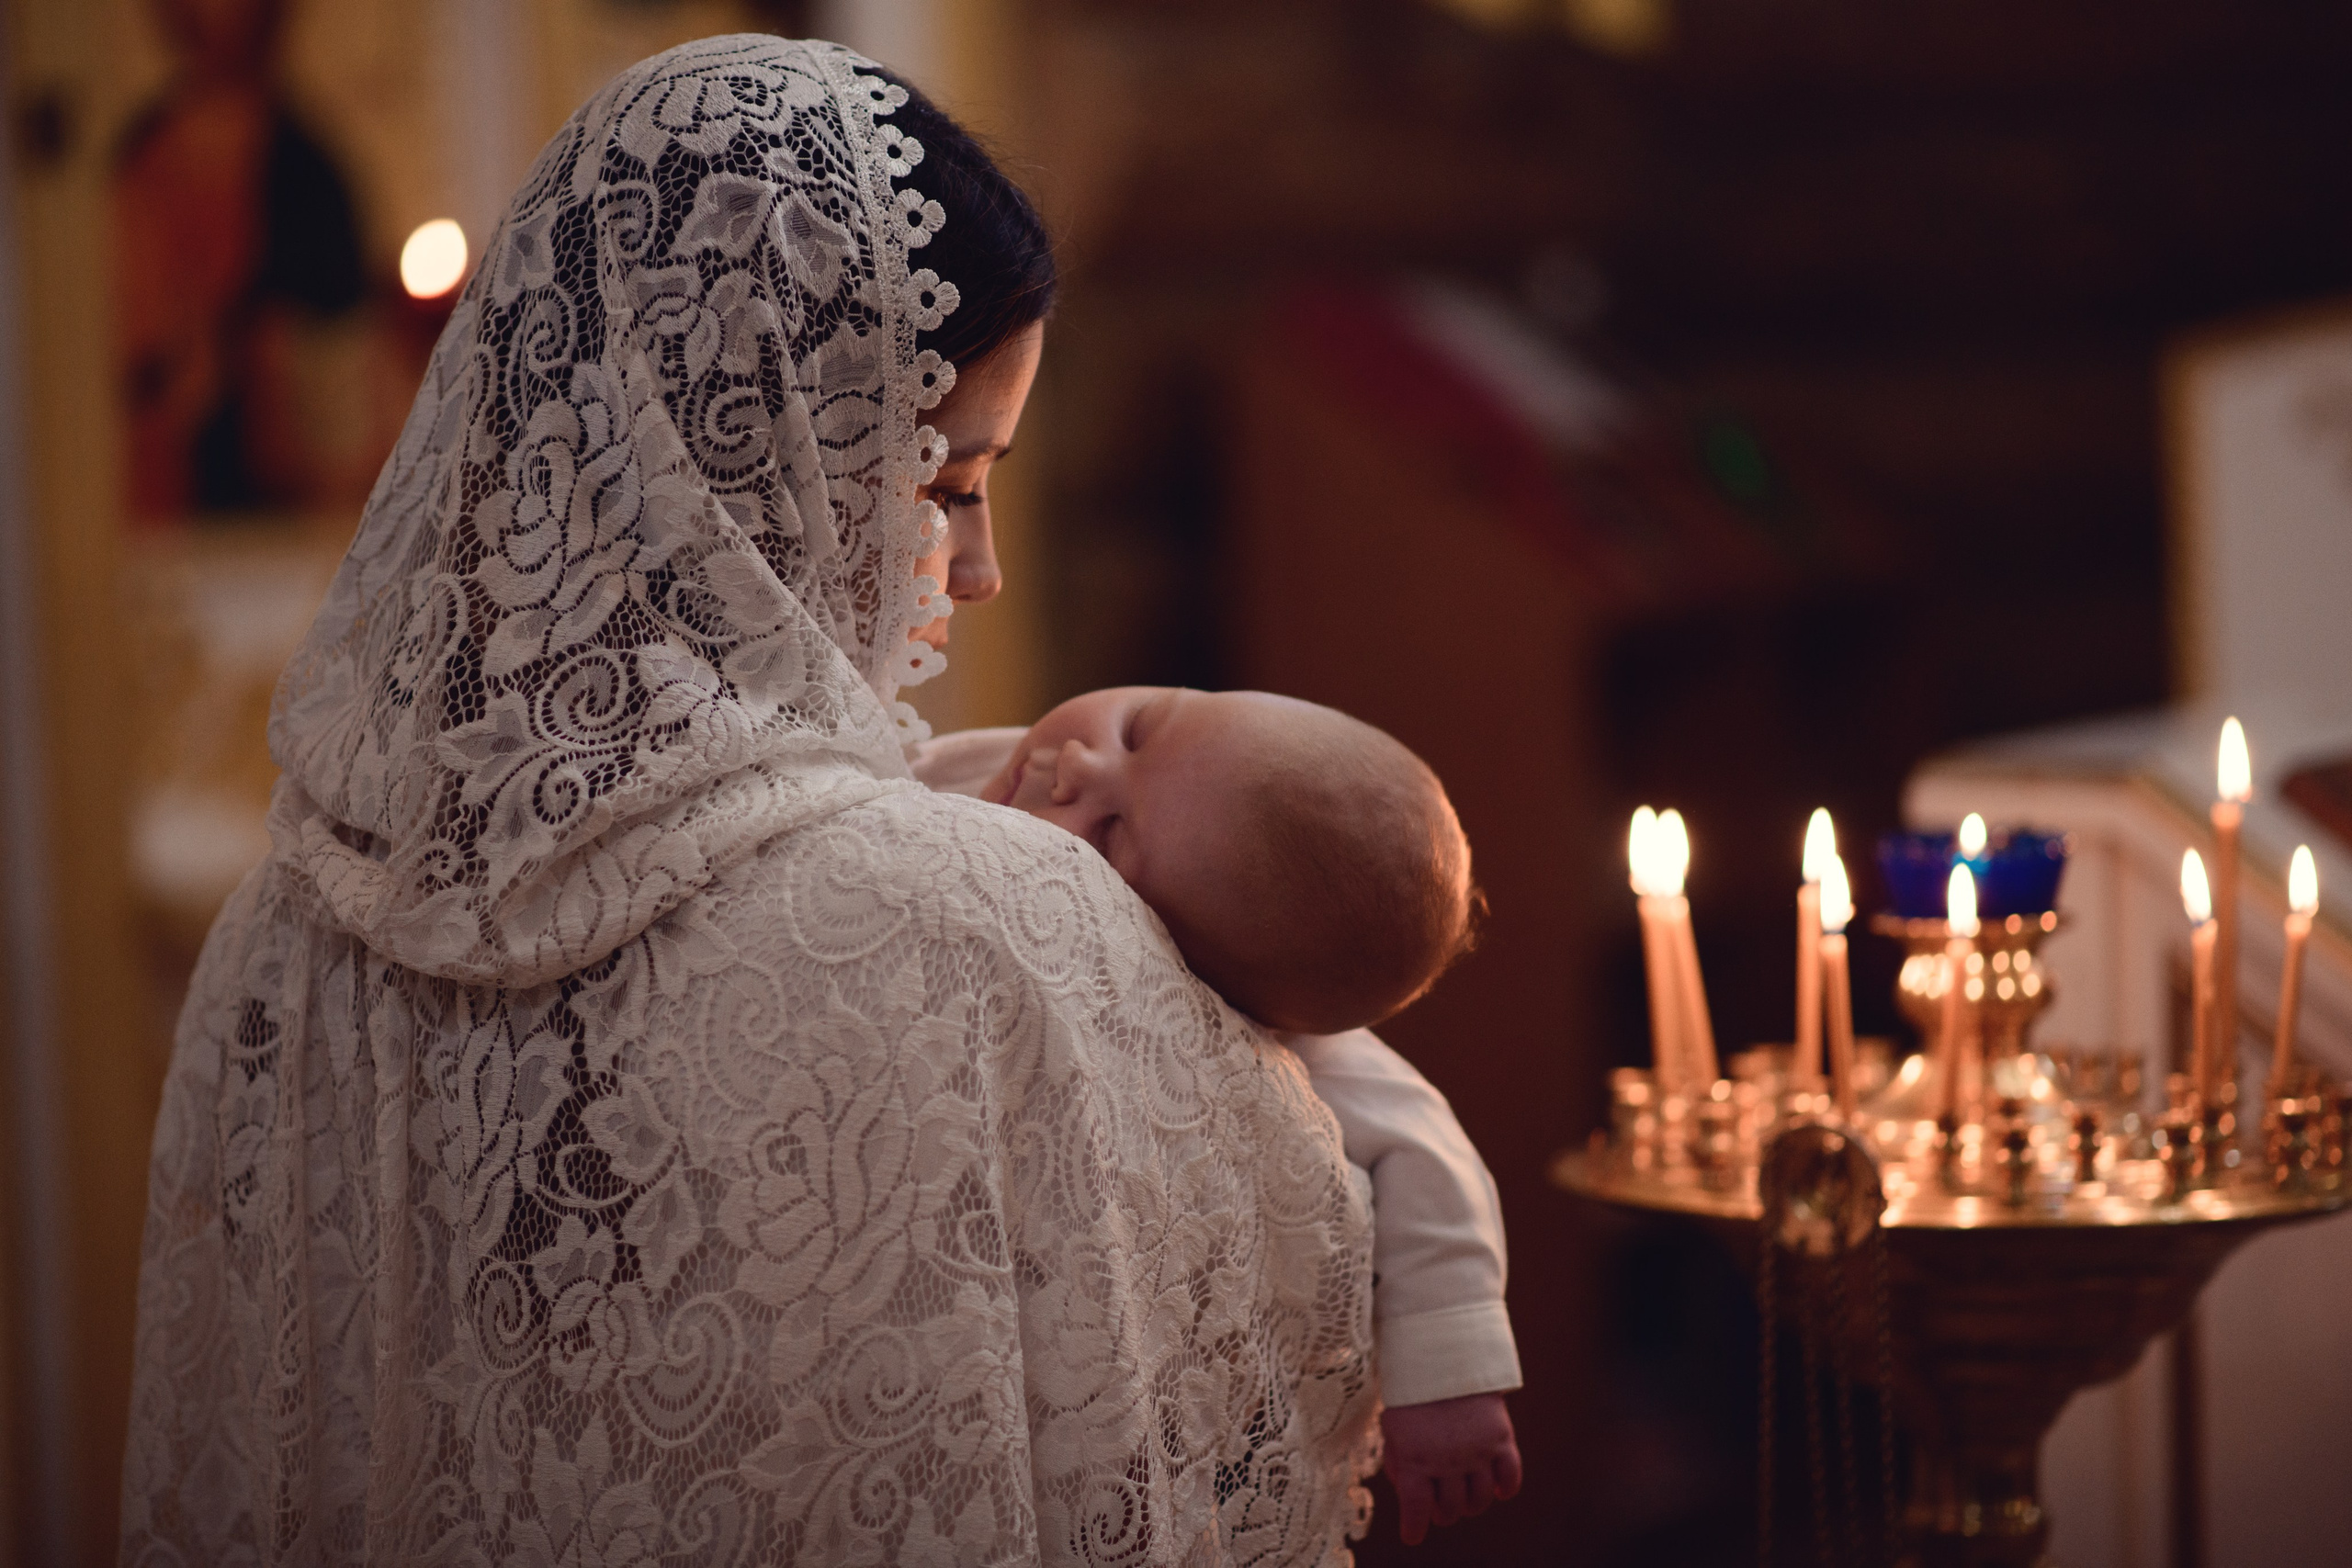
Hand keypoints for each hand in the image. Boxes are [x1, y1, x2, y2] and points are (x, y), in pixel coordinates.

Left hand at [1380, 1391, 1522, 1544]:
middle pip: (1450, 1509)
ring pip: (1480, 1500)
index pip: (1417, 1510)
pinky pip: (1510, 1477)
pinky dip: (1506, 1489)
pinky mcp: (1500, 1439)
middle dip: (1444, 1513)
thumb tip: (1408, 1495)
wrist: (1443, 1353)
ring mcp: (1476, 1452)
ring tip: (1466, 1495)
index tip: (1413, 1535)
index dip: (1414, 1528)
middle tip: (1441, 1507)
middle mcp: (1447, 1461)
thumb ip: (1399, 1462)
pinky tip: (1498, 1490)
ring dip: (1472, 1504)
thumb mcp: (1393, 1426)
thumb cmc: (1413, 1393)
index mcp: (1414, 1458)